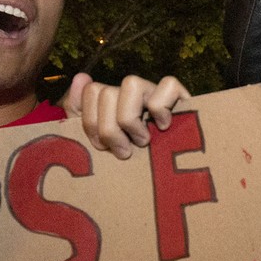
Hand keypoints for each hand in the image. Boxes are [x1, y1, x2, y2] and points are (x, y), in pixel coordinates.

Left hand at [64, 73, 191, 159]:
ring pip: (131, 84)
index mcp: (114, 101)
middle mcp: (133, 93)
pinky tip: (164, 127)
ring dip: (131, 120)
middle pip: (107, 92)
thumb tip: (81, 78)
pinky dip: (161, 108)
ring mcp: (157, 93)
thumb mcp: (99, 144)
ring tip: (142, 142)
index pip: (91, 90)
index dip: (91, 122)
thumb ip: (78, 112)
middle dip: (110, 130)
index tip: (103, 147)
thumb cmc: (130, 165)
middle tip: (123, 151)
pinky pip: (168, 85)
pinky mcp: (182, 97)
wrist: (168, 183)